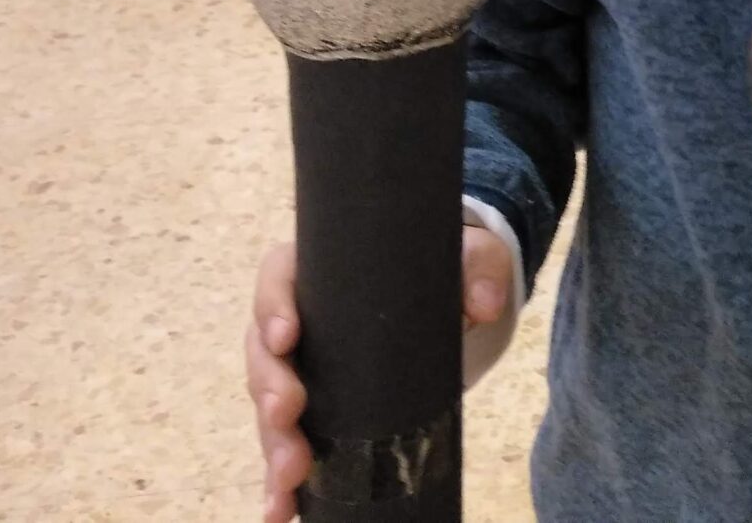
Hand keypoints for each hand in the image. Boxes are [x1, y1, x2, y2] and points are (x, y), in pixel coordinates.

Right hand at [245, 227, 516, 522]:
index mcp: (318, 271)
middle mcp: (297, 321)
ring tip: (288, 476)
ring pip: (270, 407)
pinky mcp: (310, 415)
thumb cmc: (443, 267)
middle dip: (271, 387)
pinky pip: (288, 446)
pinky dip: (281, 481)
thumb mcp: (470, 255)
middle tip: (287, 411)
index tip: (287, 335)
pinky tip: (281, 509)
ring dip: (273, 443)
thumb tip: (486, 306)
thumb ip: (481, 268)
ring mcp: (299, 373)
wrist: (445, 301)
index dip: (273, 306)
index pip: (280, 278)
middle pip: (265, 352)